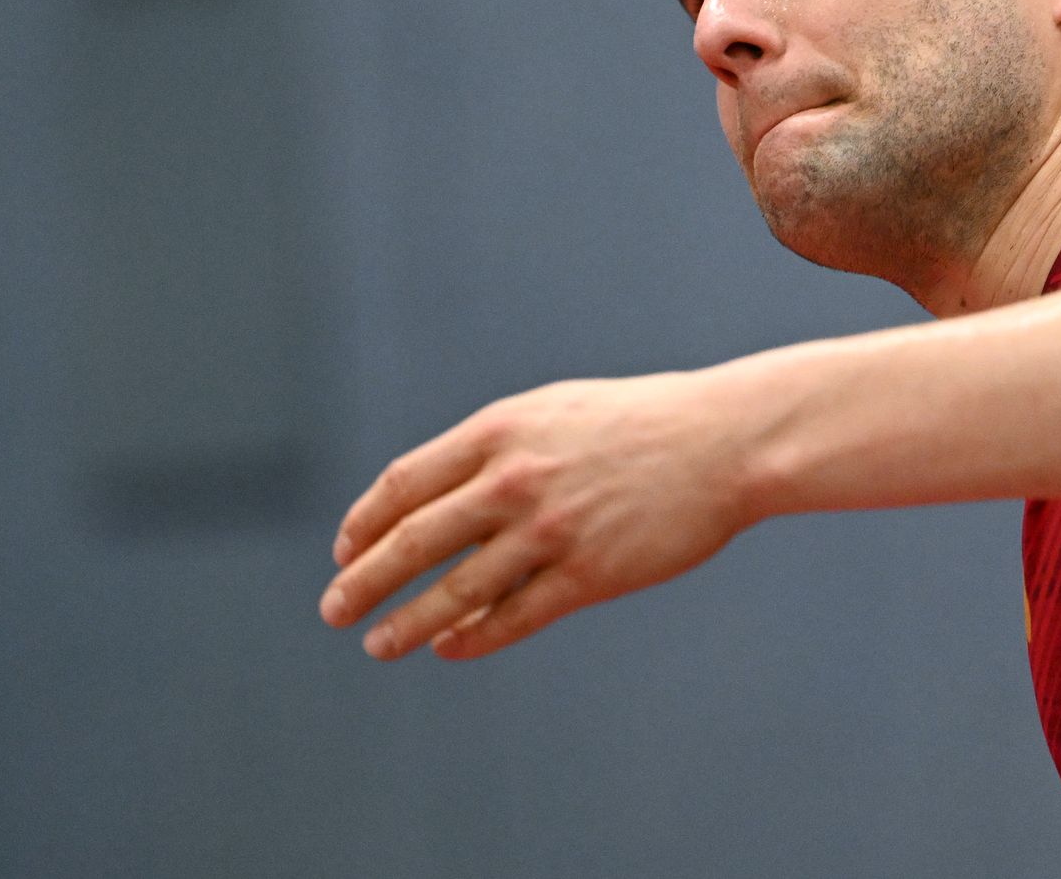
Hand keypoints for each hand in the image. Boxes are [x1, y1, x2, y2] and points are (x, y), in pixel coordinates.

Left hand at [319, 373, 756, 659]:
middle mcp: (514, 480)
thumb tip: (441, 495)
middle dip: (363, 581)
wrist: (726, 440)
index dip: (363, 524)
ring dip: (406, 623)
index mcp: (500, 431)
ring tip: (378, 645)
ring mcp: (550, 531)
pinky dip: (472, 639)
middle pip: (413, 542)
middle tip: (334, 610)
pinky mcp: (589, 574)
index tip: (345, 551)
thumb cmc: (644, 422)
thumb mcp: (556, 412)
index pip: (404, 485)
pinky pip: (513, 618)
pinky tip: (449, 648)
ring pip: (455, 592)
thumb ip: (499, 448)